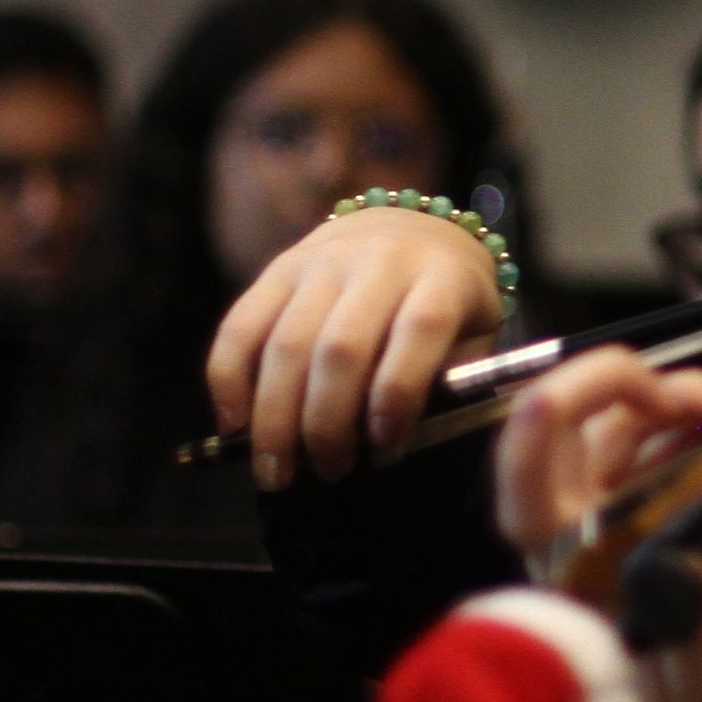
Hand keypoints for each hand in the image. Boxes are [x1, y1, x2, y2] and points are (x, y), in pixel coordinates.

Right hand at [207, 206, 507, 488]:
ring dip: (275, 418)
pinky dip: (228, 380)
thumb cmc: (446, 301)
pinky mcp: (276, 269)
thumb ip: (449, 378)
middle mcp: (379, 260)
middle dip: (328, 424)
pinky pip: (240, 326)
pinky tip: (235, 425)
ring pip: (286, 343)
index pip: (420, 329)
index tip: (384, 450)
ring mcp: (322, 261)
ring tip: (278, 472)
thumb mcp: (473, 331)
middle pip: (341, 347)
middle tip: (329, 473)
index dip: (398, 393)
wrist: (407, 229)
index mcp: (441, 277)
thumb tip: (399, 441)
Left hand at [497, 349, 701, 701]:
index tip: (611, 391)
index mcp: (568, 579)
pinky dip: (692, 422)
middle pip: (571, 429)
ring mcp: (607, 532)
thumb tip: (673, 553)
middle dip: (637, 388)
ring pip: (617, 430)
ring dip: (678, 398)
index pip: (525, 481)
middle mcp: (574, 543)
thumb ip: (688, 622)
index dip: (551, 418)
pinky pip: (653, 451)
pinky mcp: (644, 532)